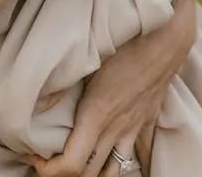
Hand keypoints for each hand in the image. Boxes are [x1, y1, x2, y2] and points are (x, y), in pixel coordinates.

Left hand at [23, 1, 197, 175]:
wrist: (166, 39)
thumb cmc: (125, 43)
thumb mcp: (88, 59)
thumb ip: (60, 84)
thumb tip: (35, 104)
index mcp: (96, 115)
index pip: (72, 164)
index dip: (50, 170)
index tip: (34, 157)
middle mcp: (116, 129)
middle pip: (90, 174)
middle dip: (66, 174)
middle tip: (48, 161)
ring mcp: (134, 129)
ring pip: (115, 171)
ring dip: (95, 174)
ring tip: (78, 165)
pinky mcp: (148, 122)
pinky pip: (140, 154)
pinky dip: (125, 162)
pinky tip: (116, 159)